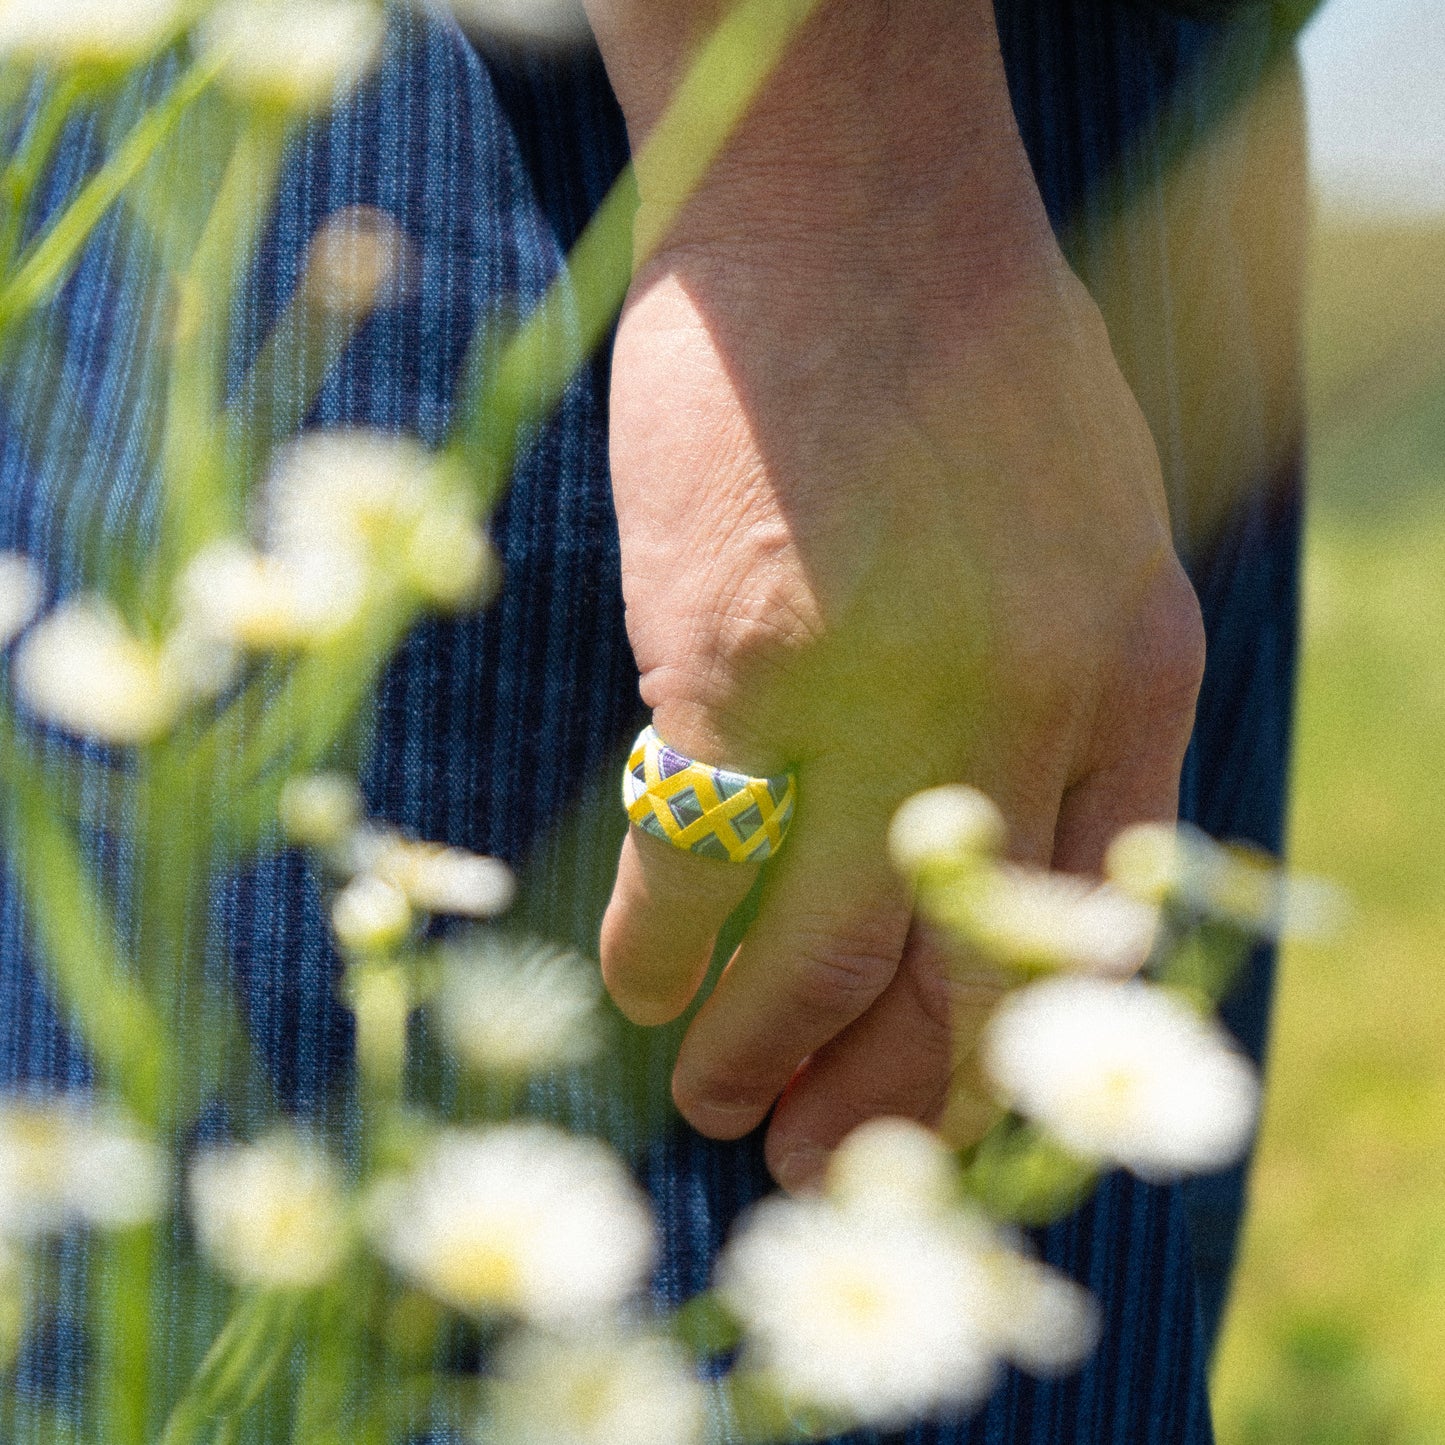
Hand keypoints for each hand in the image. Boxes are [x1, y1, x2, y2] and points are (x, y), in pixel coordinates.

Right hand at [590, 0, 1205, 1189]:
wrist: (840, 209)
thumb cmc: (965, 357)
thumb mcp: (1096, 522)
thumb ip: (1079, 696)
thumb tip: (1007, 864)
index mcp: (1139, 672)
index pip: (1092, 929)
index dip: (1010, 1048)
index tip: (944, 1112)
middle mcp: (1029, 709)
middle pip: (965, 977)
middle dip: (888, 1098)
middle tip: (822, 1163)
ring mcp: (881, 698)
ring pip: (823, 954)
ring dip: (761, 1050)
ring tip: (721, 1105)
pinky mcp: (736, 669)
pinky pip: (694, 863)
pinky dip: (661, 947)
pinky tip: (643, 989)